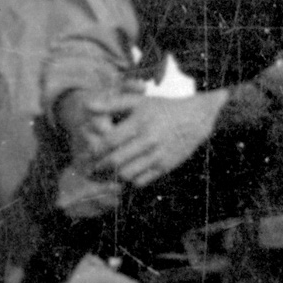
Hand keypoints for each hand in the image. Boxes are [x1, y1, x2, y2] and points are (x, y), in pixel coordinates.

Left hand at [88, 90, 229, 188]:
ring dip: (113, 175)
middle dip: (100, 166)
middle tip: (92, 168)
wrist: (196, 118)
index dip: (95, 149)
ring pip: (127, 174)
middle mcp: (149, 139)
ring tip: (106, 173)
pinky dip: (130, 180)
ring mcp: (158, 155)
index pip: (109, 141)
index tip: (88, 153)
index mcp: (139, 122)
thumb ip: (111, 103)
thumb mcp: (138, 101)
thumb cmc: (162, 108)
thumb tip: (86, 105)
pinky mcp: (165, 166)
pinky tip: (126, 174)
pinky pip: (142, 180)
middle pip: (116, 160)